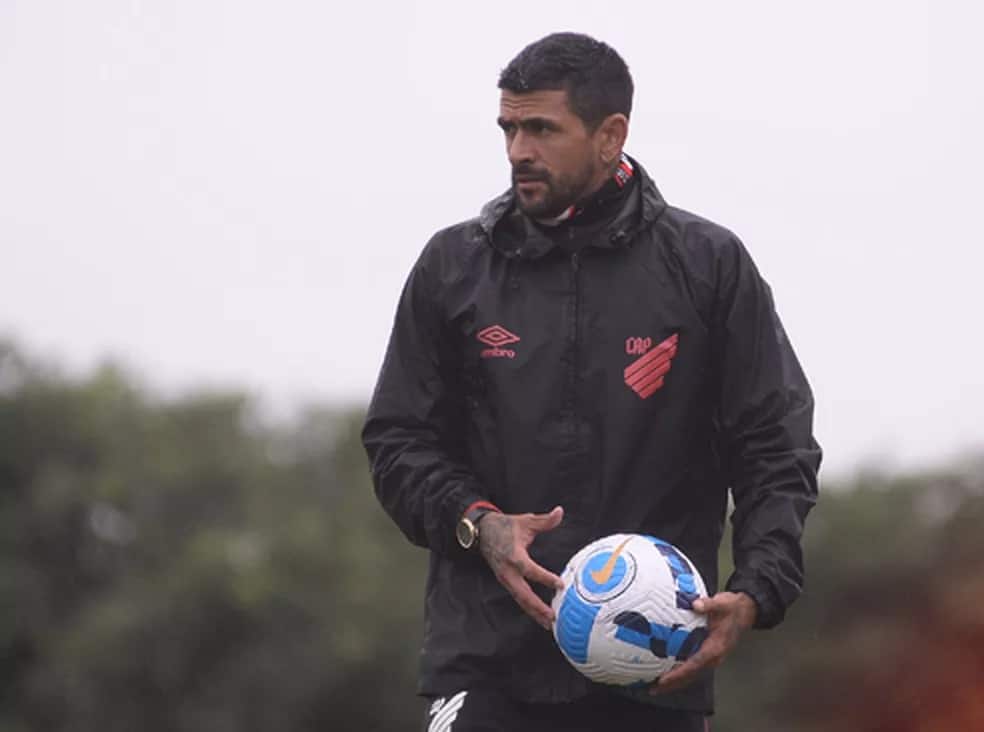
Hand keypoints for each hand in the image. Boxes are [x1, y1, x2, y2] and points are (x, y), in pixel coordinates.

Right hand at [478, 506, 565, 629]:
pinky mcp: (506, 582)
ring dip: (534, 612)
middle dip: (537, 606)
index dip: (544, 577)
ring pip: (520, 599)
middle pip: (522, 593)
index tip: (559, 584)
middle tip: (553, 616)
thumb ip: (544, 520)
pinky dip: (529, 608)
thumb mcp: (525, 521)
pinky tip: (540, 617)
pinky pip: (518, 598)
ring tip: (549, 624)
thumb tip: (560, 512)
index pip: (529, 569)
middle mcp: (507, 570)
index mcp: (513, 554)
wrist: (483, 532)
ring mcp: (505, 578)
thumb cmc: (507, 526)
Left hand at [650, 591, 756, 693]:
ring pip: (692, 674)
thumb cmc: (733, 608)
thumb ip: (709, 604)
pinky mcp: (707, 655)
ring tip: (656, 687)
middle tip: (654, 689)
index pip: (695, 664)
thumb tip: (696, 604)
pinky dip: (680, 673)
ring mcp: (711, 658)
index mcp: (716, 648)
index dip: (679, 673)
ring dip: (675, 682)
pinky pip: (692, 667)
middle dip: (673, 684)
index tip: (665, 679)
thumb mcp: (723, 603)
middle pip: (691, 675)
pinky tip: (667, 672)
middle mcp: (714, 657)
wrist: (745, 611)